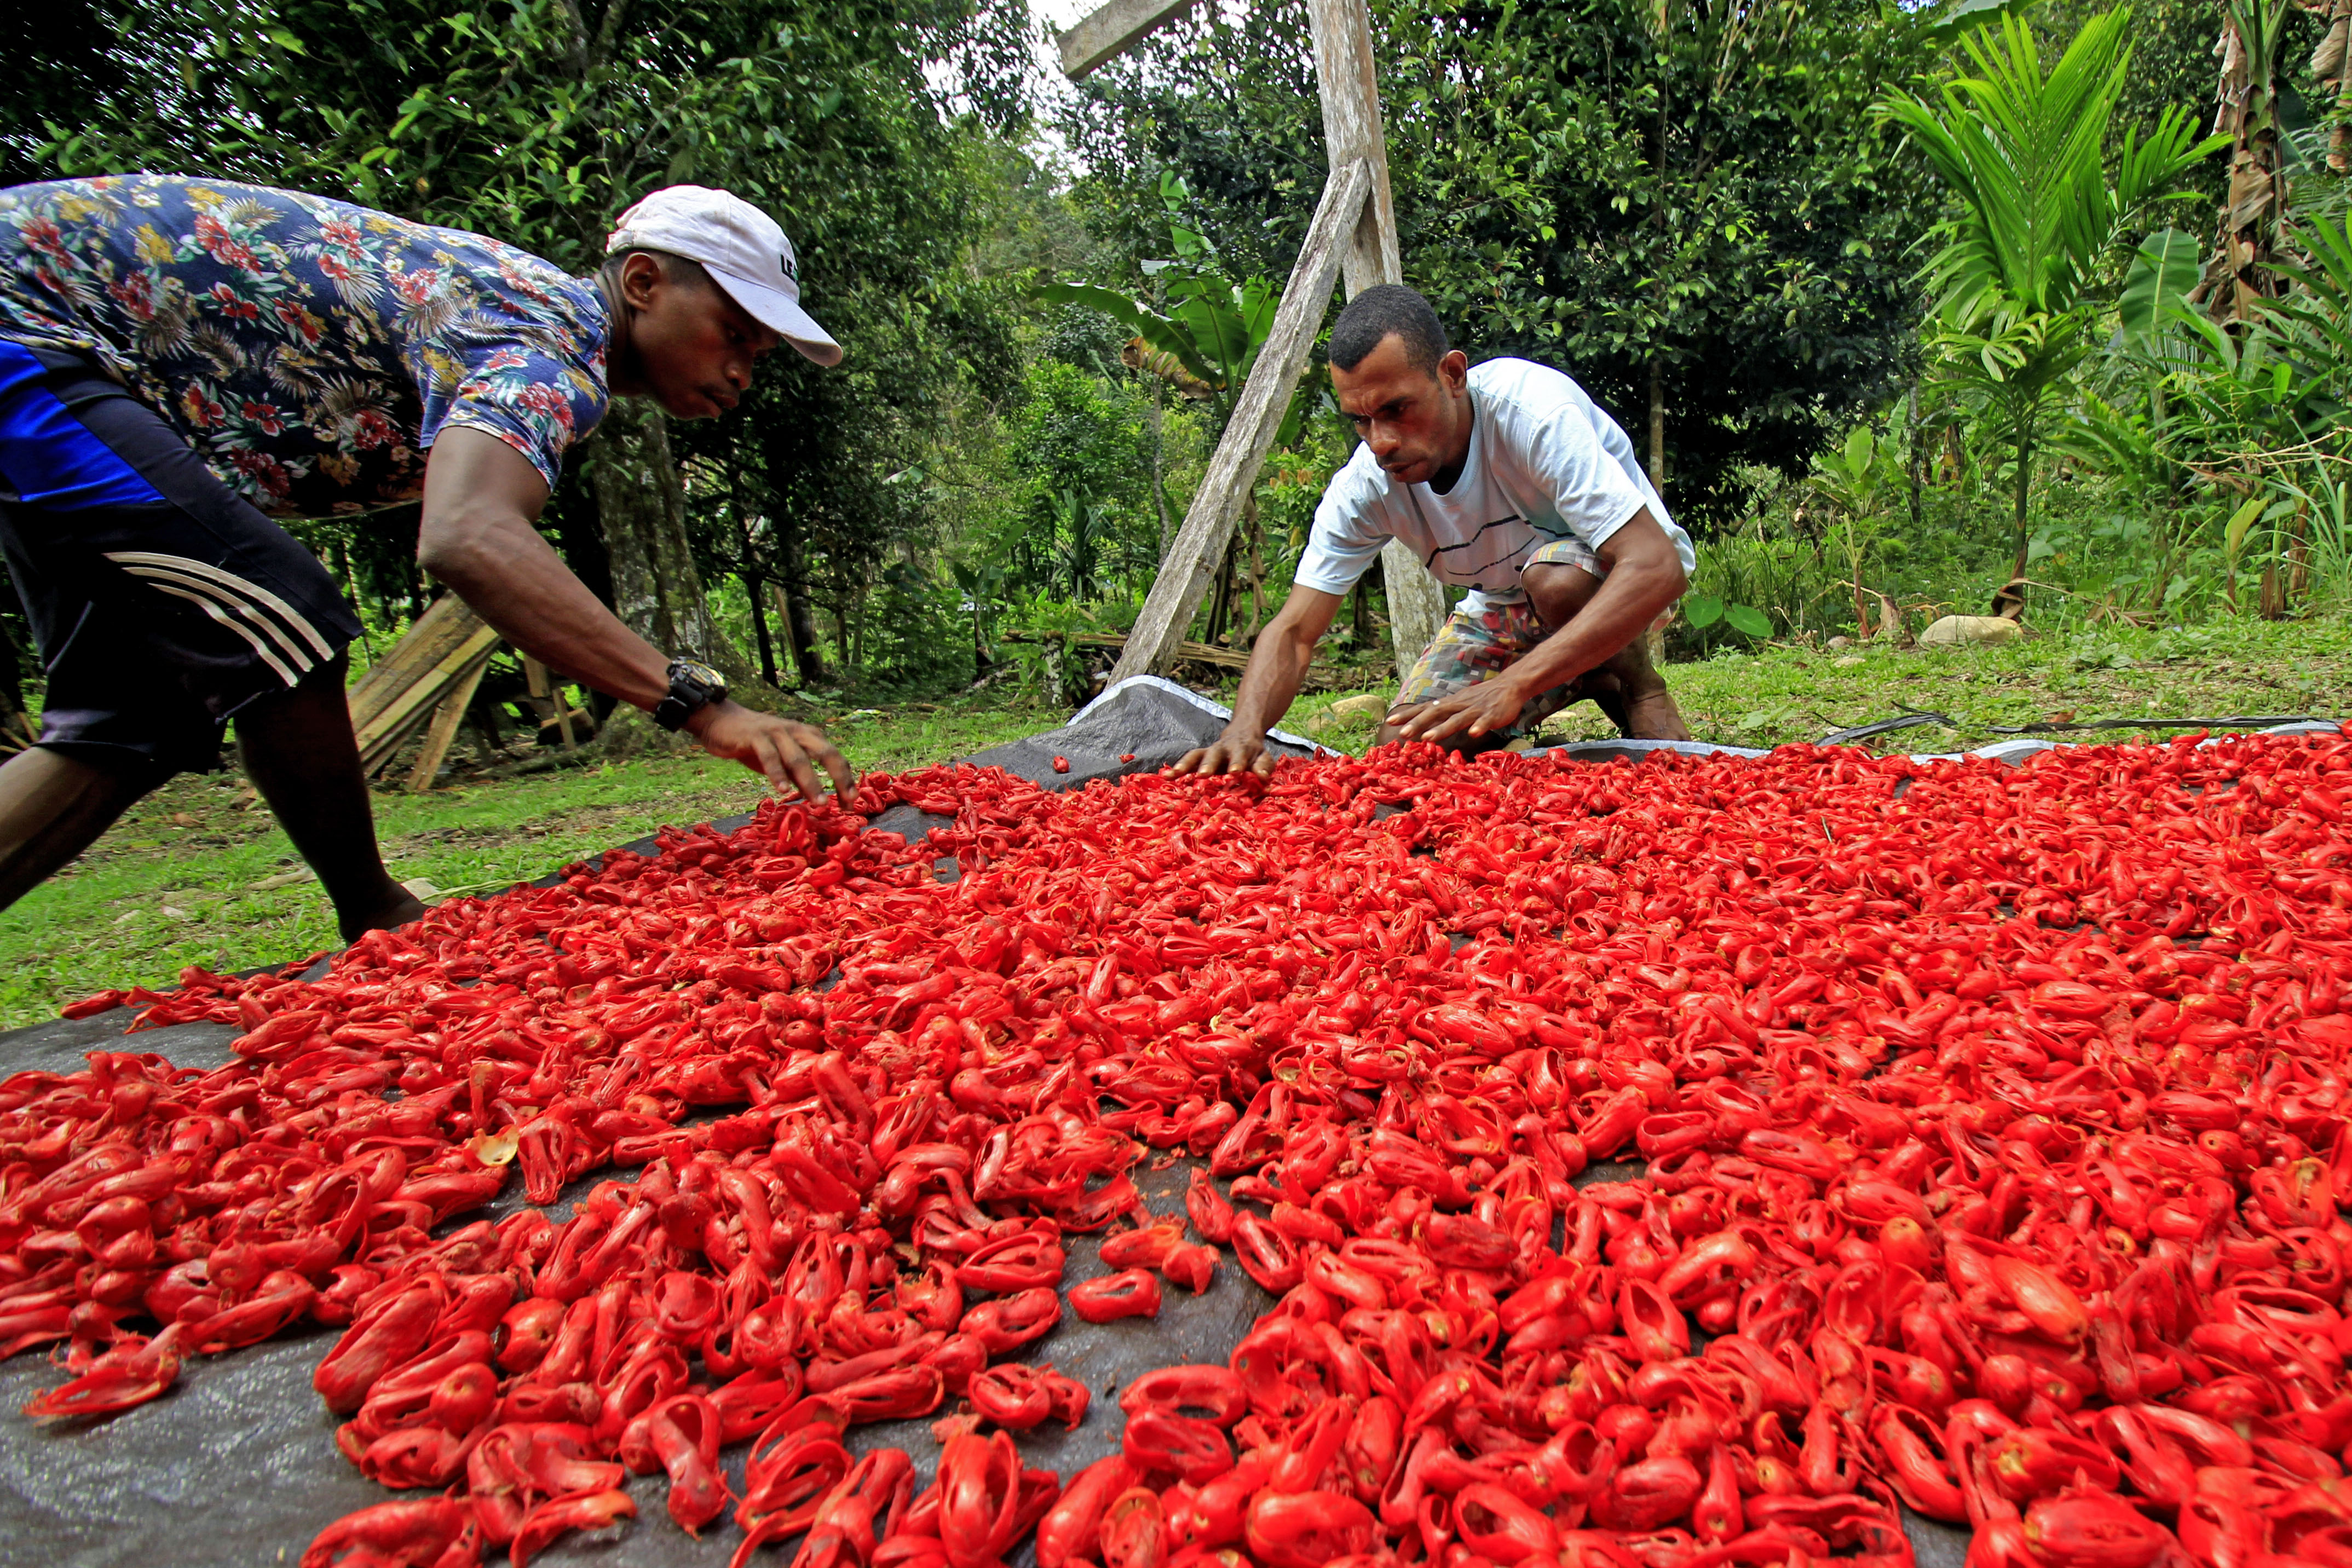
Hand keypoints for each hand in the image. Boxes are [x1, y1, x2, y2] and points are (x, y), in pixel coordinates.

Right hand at [687, 700, 856, 803]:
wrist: (721, 721)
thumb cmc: (755, 744)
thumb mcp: (782, 761)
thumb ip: (799, 775)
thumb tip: (819, 799)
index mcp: (808, 736)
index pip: (835, 756)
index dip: (846, 779)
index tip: (852, 803)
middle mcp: (797, 731)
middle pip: (826, 753)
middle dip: (839, 778)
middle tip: (847, 802)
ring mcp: (776, 732)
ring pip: (799, 758)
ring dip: (811, 782)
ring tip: (820, 803)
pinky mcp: (755, 736)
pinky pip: (770, 756)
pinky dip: (777, 774)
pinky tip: (784, 791)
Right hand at [1171, 727, 1274, 776]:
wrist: (1241, 734)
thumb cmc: (1253, 753)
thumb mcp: (1263, 757)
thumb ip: (1263, 766)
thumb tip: (1263, 776)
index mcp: (1241, 748)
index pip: (1239, 754)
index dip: (1237, 762)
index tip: (1235, 771)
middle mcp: (1223, 748)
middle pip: (1214, 754)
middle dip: (1208, 764)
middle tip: (1203, 774)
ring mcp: (1209, 752)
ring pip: (1196, 755)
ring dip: (1186, 764)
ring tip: (1174, 774)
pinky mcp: (1199, 758)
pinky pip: (1187, 761)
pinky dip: (1177, 768)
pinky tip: (1166, 776)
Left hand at [1392, 678, 1528, 746]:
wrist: (1509, 685)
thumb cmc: (1481, 698)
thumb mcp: (1459, 703)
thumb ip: (1443, 713)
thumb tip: (1423, 724)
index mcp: (1450, 703)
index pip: (1425, 708)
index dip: (1408, 714)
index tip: (1390, 721)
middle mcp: (1459, 704)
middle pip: (1436, 713)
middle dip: (1419, 723)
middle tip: (1403, 733)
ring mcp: (1475, 710)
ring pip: (1457, 719)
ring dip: (1442, 728)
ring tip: (1428, 738)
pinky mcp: (1492, 714)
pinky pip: (1484, 721)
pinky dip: (1478, 726)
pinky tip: (1473, 734)